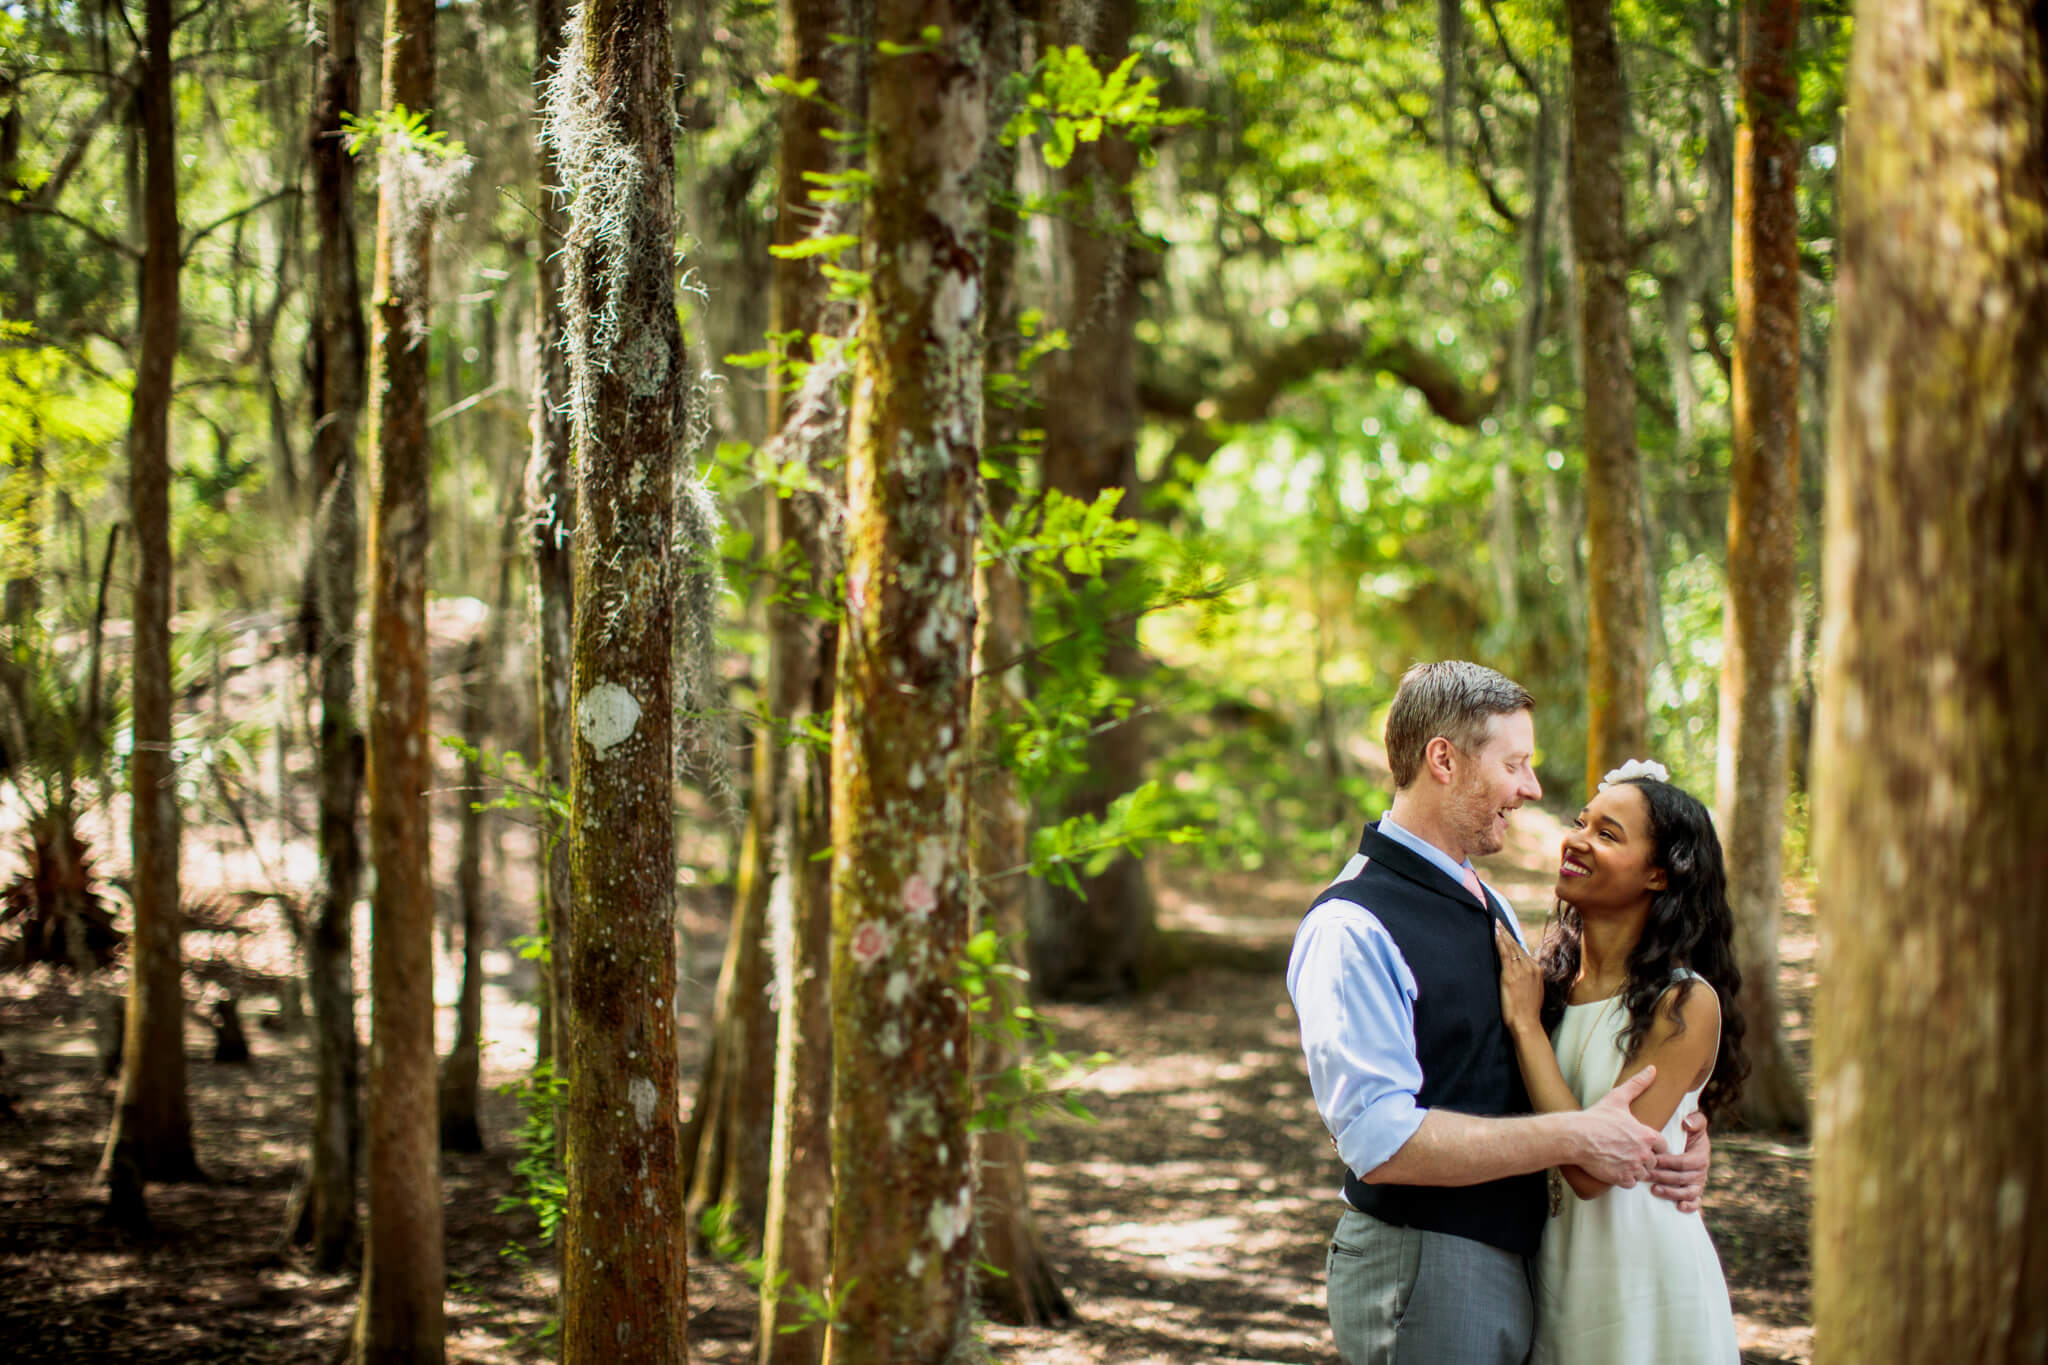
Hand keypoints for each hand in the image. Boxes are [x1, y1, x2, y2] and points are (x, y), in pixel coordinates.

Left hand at [1492, 920, 1542, 1034]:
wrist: (1526, 1022)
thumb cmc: (1528, 1011)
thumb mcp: (1534, 991)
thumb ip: (1529, 979)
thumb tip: (1522, 973)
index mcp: (1537, 970)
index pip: (1524, 951)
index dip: (1514, 940)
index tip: (1507, 931)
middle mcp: (1531, 967)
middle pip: (1517, 946)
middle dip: (1507, 933)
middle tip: (1498, 921)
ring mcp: (1522, 970)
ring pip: (1511, 947)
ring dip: (1503, 934)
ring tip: (1495, 924)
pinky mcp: (1511, 975)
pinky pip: (1505, 954)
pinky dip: (1500, 942)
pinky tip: (1495, 934)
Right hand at [1574, 1066, 1664, 1187]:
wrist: (1575, 1137)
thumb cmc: (1596, 1117)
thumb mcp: (1618, 1098)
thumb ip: (1638, 1084)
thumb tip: (1652, 1069)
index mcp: (1647, 1135)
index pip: (1663, 1146)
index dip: (1653, 1144)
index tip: (1640, 1141)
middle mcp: (1644, 1153)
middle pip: (1654, 1161)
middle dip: (1644, 1158)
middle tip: (1628, 1151)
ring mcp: (1633, 1167)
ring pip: (1644, 1173)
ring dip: (1636, 1169)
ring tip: (1622, 1159)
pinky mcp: (1622, 1179)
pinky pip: (1632, 1183)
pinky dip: (1625, 1178)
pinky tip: (1616, 1168)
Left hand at [1650, 1110, 1710, 1211]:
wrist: (1687, 1141)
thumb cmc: (1687, 1132)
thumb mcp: (1693, 1123)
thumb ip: (1695, 1120)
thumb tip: (1687, 1123)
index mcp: (1701, 1155)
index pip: (1684, 1162)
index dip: (1669, 1162)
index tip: (1653, 1160)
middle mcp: (1701, 1171)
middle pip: (1683, 1178)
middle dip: (1663, 1177)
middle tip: (1645, 1175)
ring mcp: (1698, 1183)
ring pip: (1688, 1192)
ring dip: (1671, 1193)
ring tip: (1654, 1190)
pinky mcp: (1694, 1193)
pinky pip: (1696, 1203)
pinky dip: (1689, 1207)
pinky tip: (1678, 1207)